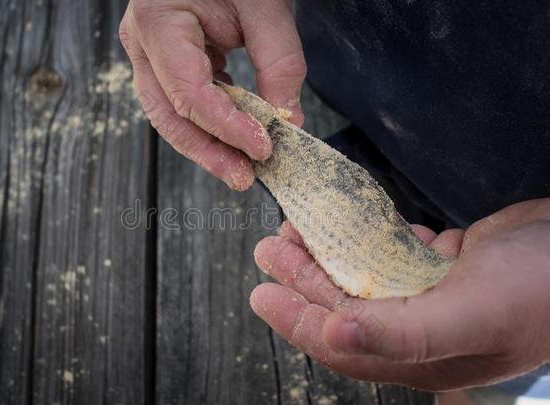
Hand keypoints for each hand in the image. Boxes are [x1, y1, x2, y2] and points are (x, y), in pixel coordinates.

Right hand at [119, 0, 306, 190]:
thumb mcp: (265, 5)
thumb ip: (279, 62)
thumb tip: (287, 119)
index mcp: (159, 22)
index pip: (190, 93)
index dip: (228, 127)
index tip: (263, 148)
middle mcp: (143, 42)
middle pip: (170, 115)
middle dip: (209, 152)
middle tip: (245, 178)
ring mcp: (148, 53)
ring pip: (170, 115)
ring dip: (206, 146)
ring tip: (240, 169)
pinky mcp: (163, 60)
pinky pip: (180, 101)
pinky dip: (208, 122)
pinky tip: (233, 136)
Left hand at [250, 199, 549, 390]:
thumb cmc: (539, 290)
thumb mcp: (468, 315)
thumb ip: (399, 332)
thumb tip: (329, 336)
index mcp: (419, 353)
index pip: (339, 342)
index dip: (296, 320)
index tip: (259, 292)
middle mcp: (420, 327)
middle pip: (343, 304)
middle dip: (302, 277)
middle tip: (268, 247)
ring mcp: (433, 293)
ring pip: (363, 275)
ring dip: (328, 253)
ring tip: (296, 228)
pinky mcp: (446, 263)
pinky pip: (393, 250)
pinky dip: (367, 234)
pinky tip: (347, 221)